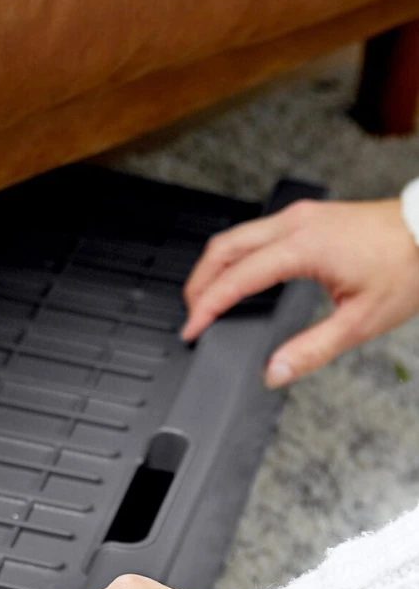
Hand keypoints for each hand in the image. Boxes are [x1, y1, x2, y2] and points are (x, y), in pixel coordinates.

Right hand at [181, 197, 418, 385]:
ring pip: (235, 236)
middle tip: (191, 315)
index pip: (236, 279)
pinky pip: (256, 231)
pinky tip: (237, 275)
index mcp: (303, 248)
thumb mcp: (361, 320)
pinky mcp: (308, 216)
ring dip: (214, 267)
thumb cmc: (409, 265)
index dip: (207, 307)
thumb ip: (311, 350)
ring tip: (206, 298)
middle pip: (222, 249)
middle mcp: (296, 224)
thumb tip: (274, 372)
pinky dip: (236, 255)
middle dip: (198, 284)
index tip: (192, 330)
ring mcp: (301, 215)